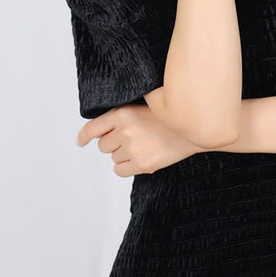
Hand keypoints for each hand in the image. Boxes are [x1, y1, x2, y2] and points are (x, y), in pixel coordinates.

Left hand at [75, 103, 201, 176]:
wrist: (194, 127)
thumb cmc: (169, 116)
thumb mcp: (143, 106)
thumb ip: (122, 116)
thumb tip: (102, 132)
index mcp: (123, 112)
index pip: (93, 128)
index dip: (84, 136)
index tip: (80, 142)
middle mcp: (125, 130)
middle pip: (103, 146)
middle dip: (114, 143)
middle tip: (133, 138)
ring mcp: (132, 148)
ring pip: (113, 158)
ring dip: (123, 154)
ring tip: (143, 145)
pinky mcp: (141, 164)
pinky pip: (120, 171)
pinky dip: (126, 167)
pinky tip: (141, 158)